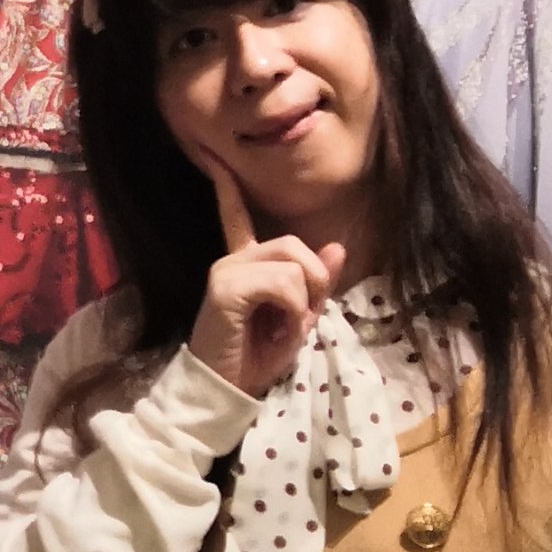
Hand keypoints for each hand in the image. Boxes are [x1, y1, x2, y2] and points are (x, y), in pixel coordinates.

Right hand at [187, 151, 342, 395]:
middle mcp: (232, 259)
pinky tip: (279, 331)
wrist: (228, 390)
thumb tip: (336, 247)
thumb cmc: (257, 358)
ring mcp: (226, 270)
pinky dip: (293, 310)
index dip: (227, 189)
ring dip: (304, 300)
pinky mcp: (226, 287)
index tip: (215, 161)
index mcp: (245, 264)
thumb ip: (316, 283)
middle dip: (314, 281)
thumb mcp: (299, 318)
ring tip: (288, 327)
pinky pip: (283, 284)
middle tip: (303, 316)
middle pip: (292, 244)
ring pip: (292, 263)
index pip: (235, 216)